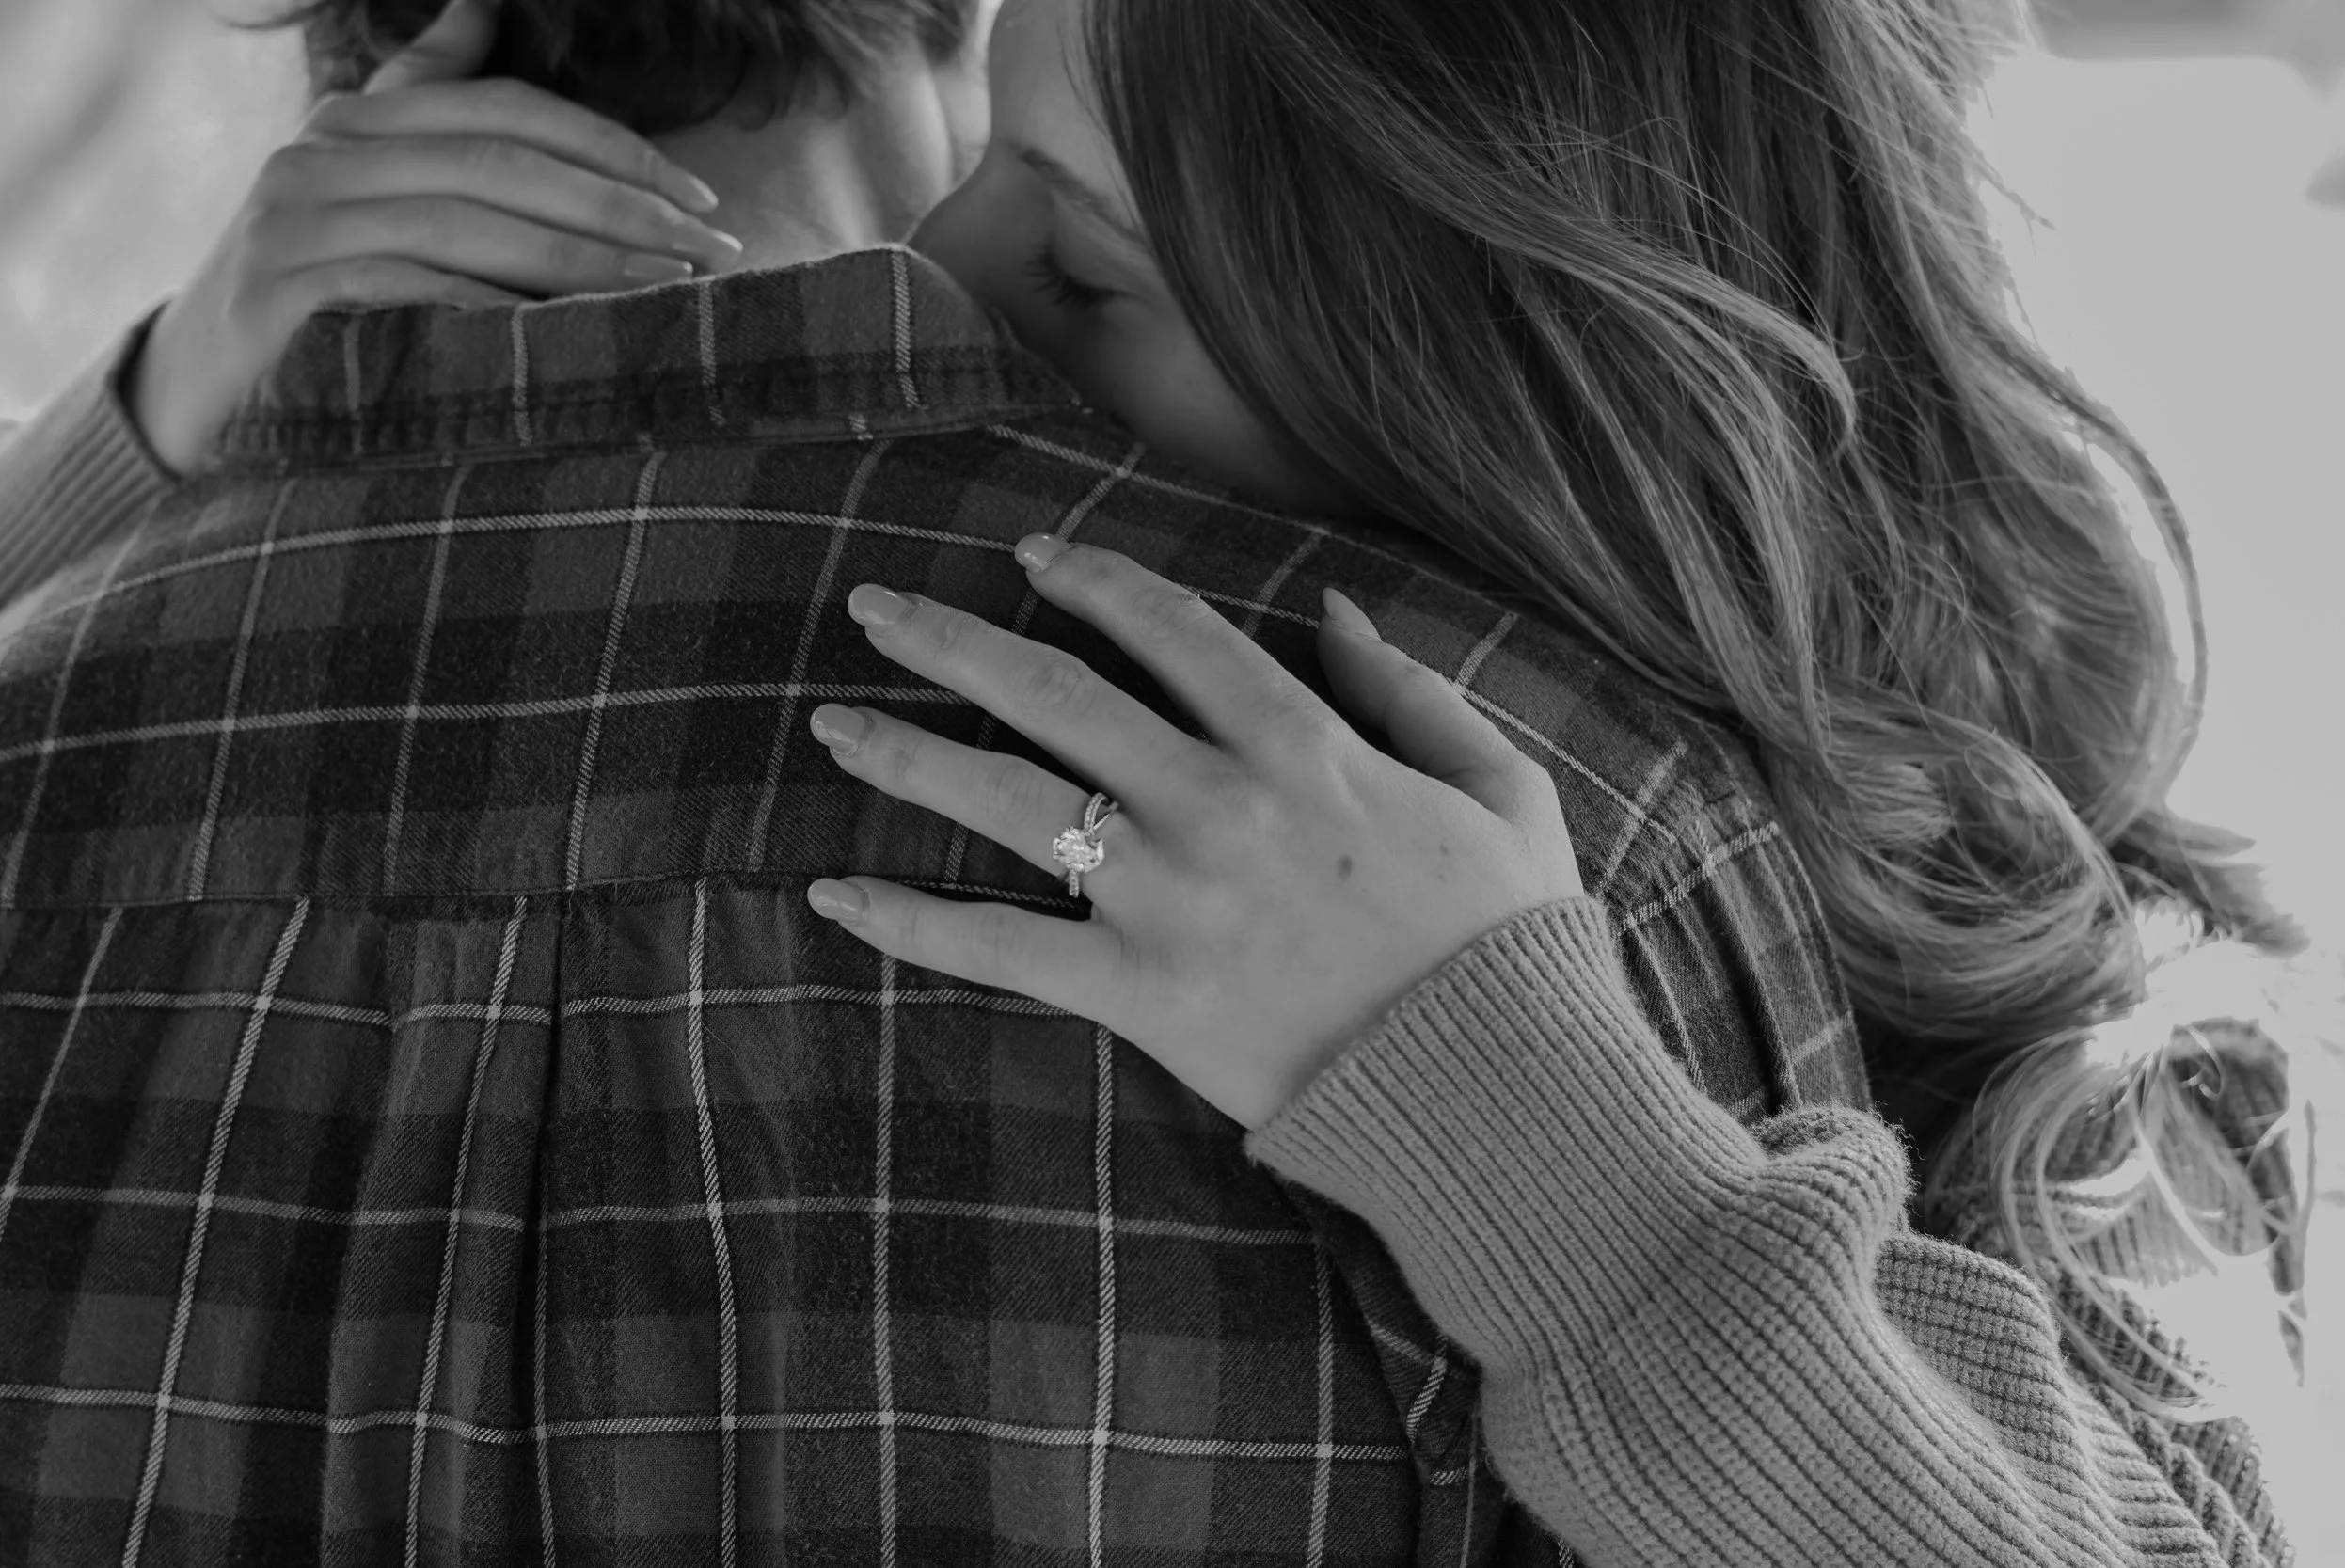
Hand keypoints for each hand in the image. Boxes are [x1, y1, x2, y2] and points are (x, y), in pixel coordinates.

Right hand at [130, 0, 739, 473]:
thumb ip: (424, 93)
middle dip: (621, 204)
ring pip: (467, 222)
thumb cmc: (313, 283)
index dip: (615, 148)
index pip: (511, 110)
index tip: (702, 197)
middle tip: (711, 248)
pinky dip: (493, 306)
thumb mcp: (365, 179)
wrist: (200, 383)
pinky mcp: (284, 290)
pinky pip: (411, 287)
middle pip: (502, 162)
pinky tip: (564, 330)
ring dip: (580, 257)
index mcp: (360, 120)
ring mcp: (297, 218)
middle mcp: (323, 153)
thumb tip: (481, 2)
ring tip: (665, 289)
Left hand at [805, 540, 1584, 1129]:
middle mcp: (1218, 802)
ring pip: (1008, 801)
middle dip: (951, 641)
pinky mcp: (1142, 996)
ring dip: (907, 757)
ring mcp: (1170, 899)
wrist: (1501, 1091)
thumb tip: (1337, 609)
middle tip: (871, 610)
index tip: (1028, 556)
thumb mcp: (1501, 786)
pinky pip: (1001, 950)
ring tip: (829, 726)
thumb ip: (1414, 688)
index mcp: (1304, 744)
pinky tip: (835, 894)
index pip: (1168, 627)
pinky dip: (913, 921)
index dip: (1089, 578)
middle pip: (1054, 692)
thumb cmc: (1506, 940)